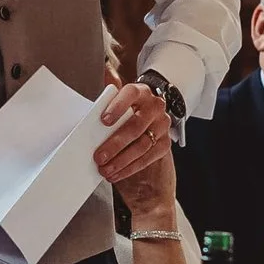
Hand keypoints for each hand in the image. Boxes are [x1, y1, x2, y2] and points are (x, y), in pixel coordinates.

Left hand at [95, 78, 175, 208]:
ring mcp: (162, 125)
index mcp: (140, 92)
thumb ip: (108, 97)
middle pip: (135, 126)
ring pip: (141, 145)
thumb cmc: (125, 113)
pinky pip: (148, 158)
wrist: (145, 124)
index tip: (104, 120)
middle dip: (115, 144)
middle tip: (99, 156)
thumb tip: (101, 91)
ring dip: (121, 160)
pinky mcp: (164, 143)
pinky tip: (117, 173)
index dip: (118, 106)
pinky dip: (130, 168)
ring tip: (105, 169)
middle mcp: (154, 107)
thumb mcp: (116, 103)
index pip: (131, 93)